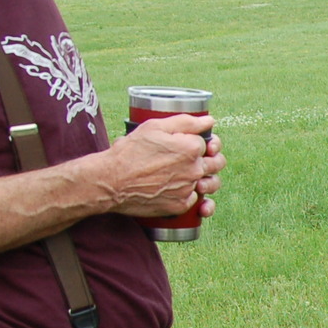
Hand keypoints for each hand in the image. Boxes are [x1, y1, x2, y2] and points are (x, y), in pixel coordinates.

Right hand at [102, 112, 223, 217]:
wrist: (110, 181)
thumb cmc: (129, 152)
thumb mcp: (154, 127)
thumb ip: (186, 122)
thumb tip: (209, 120)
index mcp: (191, 148)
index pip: (208, 143)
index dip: (200, 142)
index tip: (191, 143)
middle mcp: (195, 170)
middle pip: (216, 163)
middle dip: (212, 159)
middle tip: (196, 158)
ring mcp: (188, 189)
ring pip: (211, 184)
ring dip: (208, 180)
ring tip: (195, 176)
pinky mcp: (180, 206)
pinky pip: (194, 201)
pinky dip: (191, 197)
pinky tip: (183, 192)